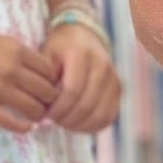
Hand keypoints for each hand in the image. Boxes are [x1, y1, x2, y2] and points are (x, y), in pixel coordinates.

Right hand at [0, 24, 60, 132]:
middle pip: (47, 92)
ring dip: (38, 115)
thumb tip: (38, 73)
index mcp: (16, 49)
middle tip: (45, 105)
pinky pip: (14, 123)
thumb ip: (17, 55)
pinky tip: (25, 126)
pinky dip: (24, 127)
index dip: (52, 81)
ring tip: (34, 116)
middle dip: (49, 100)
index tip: (47, 88)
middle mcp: (11, 69)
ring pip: (34, 109)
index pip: (49, 71)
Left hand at [43, 21, 122, 135]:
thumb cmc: (60, 48)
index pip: (72, 90)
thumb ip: (44, 80)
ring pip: (99, 115)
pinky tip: (76, 125)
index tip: (44, 117)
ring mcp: (114, 79)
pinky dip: (92, 126)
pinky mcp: (118, 90)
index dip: (57, 108)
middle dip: (66, 119)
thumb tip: (43, 109)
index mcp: (82, 54)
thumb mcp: (46, 55)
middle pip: (86, 105)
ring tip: (63, 124)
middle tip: (51, 122)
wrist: (83, 35)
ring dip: (79, 125)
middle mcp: (102, 66)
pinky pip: (108, 117)